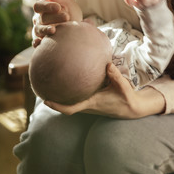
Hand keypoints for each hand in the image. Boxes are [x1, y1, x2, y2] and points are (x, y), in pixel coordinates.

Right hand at [32, 0, 82, 46]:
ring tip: (54, 30)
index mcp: (42, 8)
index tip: (59, 7)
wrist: (78, 30)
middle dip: (54, 17)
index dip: (47, 6)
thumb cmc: (70, 12)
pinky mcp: (42, 43)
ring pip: (38, 31)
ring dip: (46, 30)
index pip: (38, 6)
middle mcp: (39, 20)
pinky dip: (36, 43)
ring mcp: (39, 32)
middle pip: (41, 18)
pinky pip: (36, 43)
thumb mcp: (65, 1)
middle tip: (67, 17)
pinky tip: (40, 43)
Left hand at [45, 63, 165, 117]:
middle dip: (53, 101)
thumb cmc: (127, 98)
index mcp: (92, 103)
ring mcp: (90, 105)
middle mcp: (88, 106)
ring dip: (61, 98)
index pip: (70, 109)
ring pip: (71, 104)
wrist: (132, 108)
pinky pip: (77, 100)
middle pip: (66, 107)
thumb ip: (116, 76)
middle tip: (40, 90)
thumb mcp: (123, 86)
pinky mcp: (92, 102)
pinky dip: (70, 94)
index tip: (45, 101)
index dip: (57, 106)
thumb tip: (107, 64)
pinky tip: (69, 82)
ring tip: (51, 85)